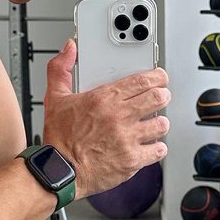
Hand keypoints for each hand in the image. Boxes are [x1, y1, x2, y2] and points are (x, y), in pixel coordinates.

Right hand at [42, 37, 170, 198]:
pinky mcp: (132, 160)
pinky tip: (151, 145)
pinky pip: (158, 150)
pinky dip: (157, 148)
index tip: (160, 78)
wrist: (60, 171)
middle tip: (161, 98)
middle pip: (158, 98)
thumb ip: (61, 70)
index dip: (157, 77)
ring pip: (161, 124)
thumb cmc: (59, 139)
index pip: (142, 80)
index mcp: (104, 99)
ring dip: (160, 122)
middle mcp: (119, 117)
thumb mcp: (55, 98)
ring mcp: (128, 139)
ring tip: (154, 124)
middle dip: (163, 95)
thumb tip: (69, 49)